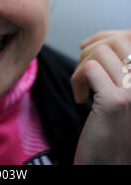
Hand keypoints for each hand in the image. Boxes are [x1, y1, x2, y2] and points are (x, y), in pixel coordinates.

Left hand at [71, 30, 130, 164]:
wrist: (108, 166)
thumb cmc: (110, 129)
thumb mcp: (118, 93)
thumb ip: (115, 68)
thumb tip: (92, 42)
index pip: (129, 36)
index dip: (104, 36)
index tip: (85, 47)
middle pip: (114, 41)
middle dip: (89, 52)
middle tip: (83, 76)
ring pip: (100, 52)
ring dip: (82, 67)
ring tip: (83, 89)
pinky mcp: (116, 102)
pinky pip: (89, 68)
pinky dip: (77, 80)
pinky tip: (81, 99)